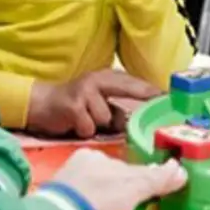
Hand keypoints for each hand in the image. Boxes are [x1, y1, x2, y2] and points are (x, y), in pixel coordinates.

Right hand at [27, 69, 162, 137]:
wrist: (40, 104)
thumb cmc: (74, 107)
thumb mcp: (98, 103)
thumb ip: (116, 110)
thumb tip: (135, 123)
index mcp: (106, 78)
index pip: (133, 83)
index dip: (152, 90)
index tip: (169, 96)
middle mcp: (97, 80)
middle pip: (127, 87)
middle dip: (143, 94)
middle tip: (159, 98)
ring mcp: (84, 91)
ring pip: (106, 118)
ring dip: (97, 126)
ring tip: (85, 122)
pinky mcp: (73, 105)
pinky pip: (90, 127)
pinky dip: (83, 131)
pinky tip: (74, 125)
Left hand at [49, 149, 186, 209]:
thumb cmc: (101, 200)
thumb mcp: (134, 189)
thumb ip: (156, 179)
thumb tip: (181, 170)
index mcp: (96, 156)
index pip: (123, 167)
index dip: (135, 181)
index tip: (139, 197)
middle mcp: (78, 163)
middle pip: (106, 176)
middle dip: (115, 190)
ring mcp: (64, 181)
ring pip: (90, 188)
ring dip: (99, 199)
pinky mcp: (53, 200)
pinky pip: (76, 200)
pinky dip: (84, 208)